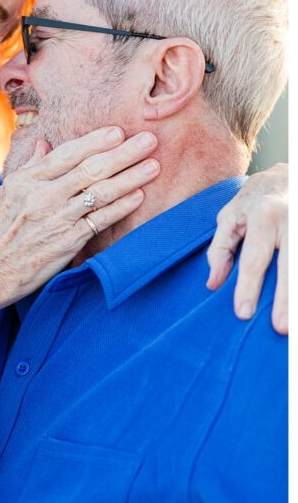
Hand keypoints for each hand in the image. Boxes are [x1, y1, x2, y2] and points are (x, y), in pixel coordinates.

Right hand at [0, 126, 158, 311]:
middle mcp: (42, 197)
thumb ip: (28, 168)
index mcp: (25, 182)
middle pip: (90, 169)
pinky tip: (138, 197)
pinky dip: (121, 207)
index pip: (66, 155)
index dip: (95, 141)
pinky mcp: (66, 242)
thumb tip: (44, 144)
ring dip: (130, 177)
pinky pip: (100, 221)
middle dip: (123, 153)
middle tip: (149, 140)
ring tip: (153, 166)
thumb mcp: (2, 194)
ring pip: (100, 193)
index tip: (118, 131)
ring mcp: (56, 220)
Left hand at [206, 162, 286, 334]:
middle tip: (280, 328)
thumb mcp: (230, 216)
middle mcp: (291, 220)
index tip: (243, 313)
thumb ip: (220, 248)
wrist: (290, 174)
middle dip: (285, 299)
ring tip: (294, 324)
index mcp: (263, 216)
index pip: (254, 259)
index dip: (248, 288)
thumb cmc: (255, 199)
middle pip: (289, 266)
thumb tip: (213, 284)